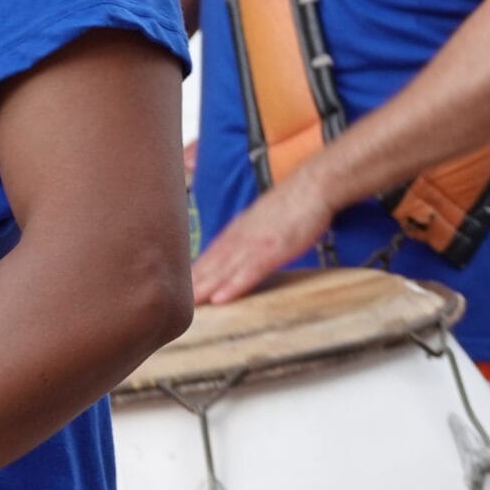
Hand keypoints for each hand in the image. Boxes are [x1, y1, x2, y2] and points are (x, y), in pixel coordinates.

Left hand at [191, 173, 334, 304]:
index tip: (181, 287)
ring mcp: (257, 243)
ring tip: (188, 305)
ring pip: (225, 270)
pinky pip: (250, 271)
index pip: (213, 253)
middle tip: (174, 303)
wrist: (315, 185)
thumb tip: (246, 243)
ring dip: (206, 288)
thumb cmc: (297, 201)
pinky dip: (234, 285)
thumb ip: (253, 230)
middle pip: (213, 263)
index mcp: (241, 228)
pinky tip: (220, 298)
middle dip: (194, 284)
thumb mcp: (268, 215)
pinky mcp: (274, 250)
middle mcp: (243, 236)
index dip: (197, 271)